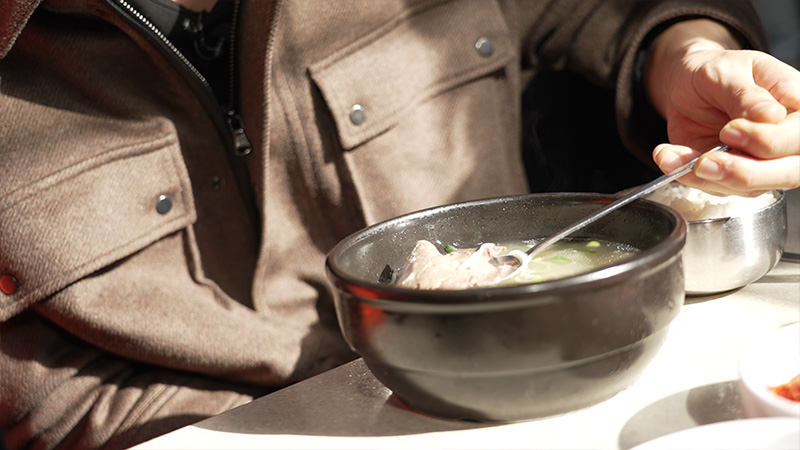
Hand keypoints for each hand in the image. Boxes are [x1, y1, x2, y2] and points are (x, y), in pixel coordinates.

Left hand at [646, 20, 799, 195]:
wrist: (687, 84)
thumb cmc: (717, 72)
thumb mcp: (727, 72)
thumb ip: (746, 95)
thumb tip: (771, 116)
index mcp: (798, 106)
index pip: (799, 136)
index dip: (767, 140)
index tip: (729, 130)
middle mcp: (788, 140)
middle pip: (788, 173)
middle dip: (744, 172)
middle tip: (704, 161)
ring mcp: (763, 163)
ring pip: (750, 188)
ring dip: (707, 178)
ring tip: (672, 156)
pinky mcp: (733, 176)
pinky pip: (715, 188)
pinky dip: (686, 175)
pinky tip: (667, 157)